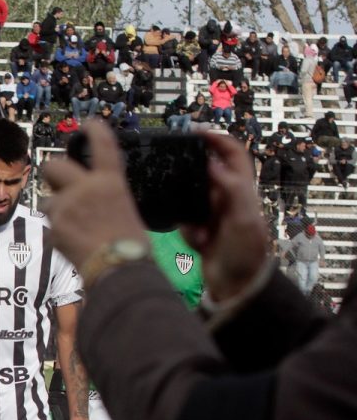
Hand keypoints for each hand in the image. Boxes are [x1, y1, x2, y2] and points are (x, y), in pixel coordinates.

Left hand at [41, 119, 148, 269]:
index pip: (103, 145)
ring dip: (55, 209)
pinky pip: (49, 224)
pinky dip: (57, 232)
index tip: (88, 124)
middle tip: (57, 182)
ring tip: (73, 226)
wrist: (118, 267)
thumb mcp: (125, 208)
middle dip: (51, 173)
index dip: (95, 130)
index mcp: (111, 181)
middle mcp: (87, 187)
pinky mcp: (54, 224)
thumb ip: (105, 195)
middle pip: (53, 166)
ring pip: (47, 200)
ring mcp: (67, 205)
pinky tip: (72, 242)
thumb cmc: (130, 244)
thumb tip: (93, 197)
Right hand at [179, 132, 268, 301]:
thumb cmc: (244, 253)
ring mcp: (213, 214)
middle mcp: (228, 198)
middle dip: (192, 177)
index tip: (196, 132)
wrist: (235, 287)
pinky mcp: (200, 230)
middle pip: (207, 173)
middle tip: (175, 175)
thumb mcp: (243, 219)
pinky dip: (187, 230)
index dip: (218, 139)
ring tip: (199, 230)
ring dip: (189, 212)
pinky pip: (184, 220)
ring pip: (190, 197)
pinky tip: (199, 242)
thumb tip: (213, 164)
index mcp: (243, 190)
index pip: (233, 154)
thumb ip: (232, 189)